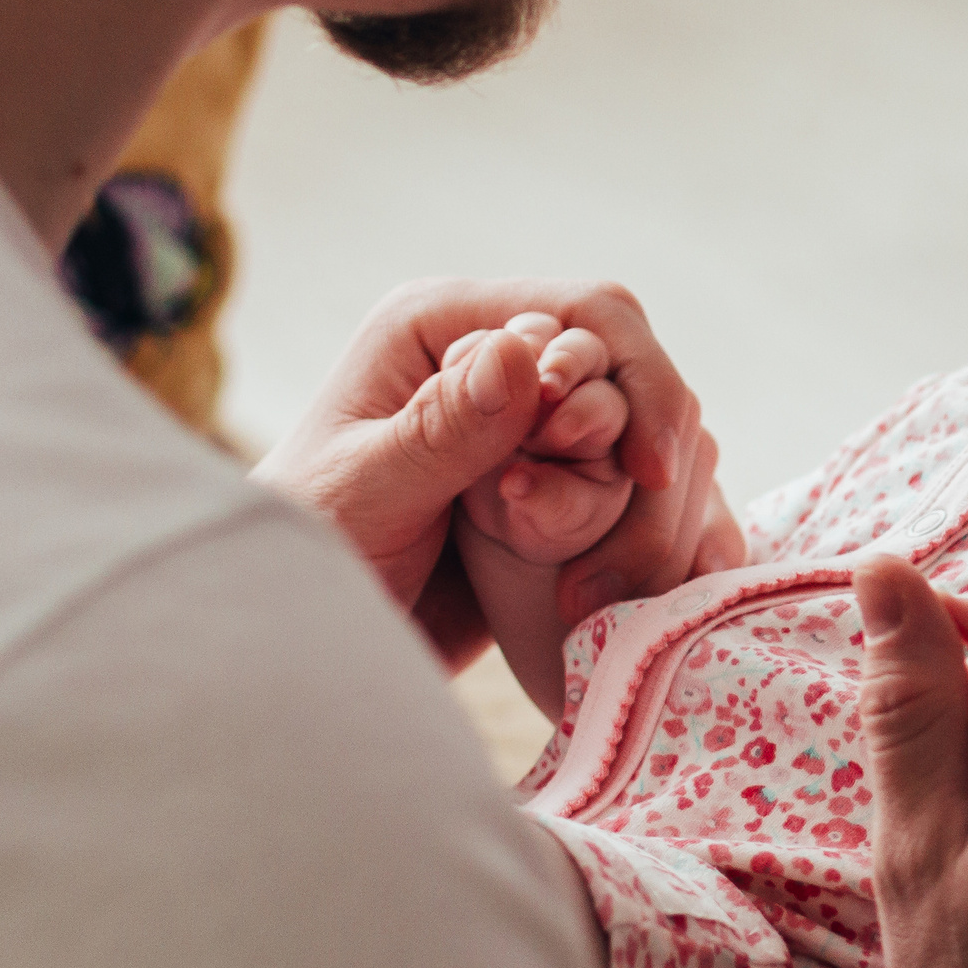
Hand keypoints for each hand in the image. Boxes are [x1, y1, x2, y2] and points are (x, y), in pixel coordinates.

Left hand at [251, 278, 743, 665]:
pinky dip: (668, 538)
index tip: (645, 470)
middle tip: (609, 557)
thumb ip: (440, 430)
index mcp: (442, 327)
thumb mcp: (362, 497)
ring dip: (656, 514)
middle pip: (636, 376)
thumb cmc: (304, 563)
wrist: (299, 654)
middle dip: (649, 460)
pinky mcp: (564, 493)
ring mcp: (538, 431)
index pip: (587, 313)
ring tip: (602, 592)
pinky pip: (647, 498)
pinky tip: (667, 588)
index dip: (636, 382)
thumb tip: (523, 352)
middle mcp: (500, 364)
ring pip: (653, 441)